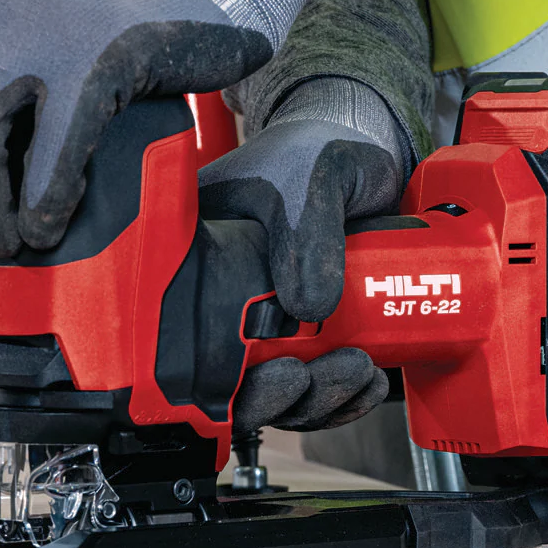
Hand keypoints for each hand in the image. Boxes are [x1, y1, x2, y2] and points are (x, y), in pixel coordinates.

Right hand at [203, 78, 409, 433]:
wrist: (368, 148)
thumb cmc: (323, 147)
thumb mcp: (314, 176)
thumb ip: (310, 231)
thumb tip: (310, 307)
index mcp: (197, 256)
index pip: (180, 335)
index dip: (216, 378)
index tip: (269, 373)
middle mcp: (221, 294)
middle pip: (229, 379)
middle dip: (275, 397)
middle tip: (314, 379)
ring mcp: (264, 317)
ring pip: (274, 388)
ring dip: (315, 400)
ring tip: (357, 375)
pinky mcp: (306, 330)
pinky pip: (311, 382)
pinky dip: (339, 396)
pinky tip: (366, 383)